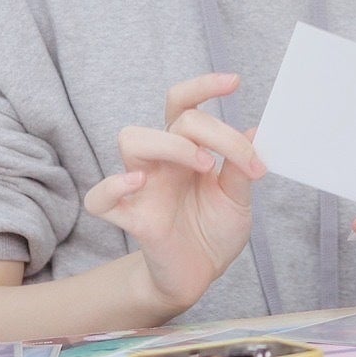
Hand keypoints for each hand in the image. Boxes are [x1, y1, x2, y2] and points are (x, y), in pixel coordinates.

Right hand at [83, 73, 265, 313]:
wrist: (200, 274)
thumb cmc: (214, 230)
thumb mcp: (238, 200)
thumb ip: (242, 169)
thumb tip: (255, 131)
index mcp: (188, 150)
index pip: (185, 105)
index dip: (204, 86)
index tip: (234, 82)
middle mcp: (163, 162)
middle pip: (169, 119)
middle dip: (208, 130)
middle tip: (234, 160)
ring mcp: (144, 187)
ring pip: (131, 139)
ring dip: (171, 145)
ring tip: (205, 167)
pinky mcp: (132, 218)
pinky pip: (100, 198)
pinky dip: (113, 186)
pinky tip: (138, 185)